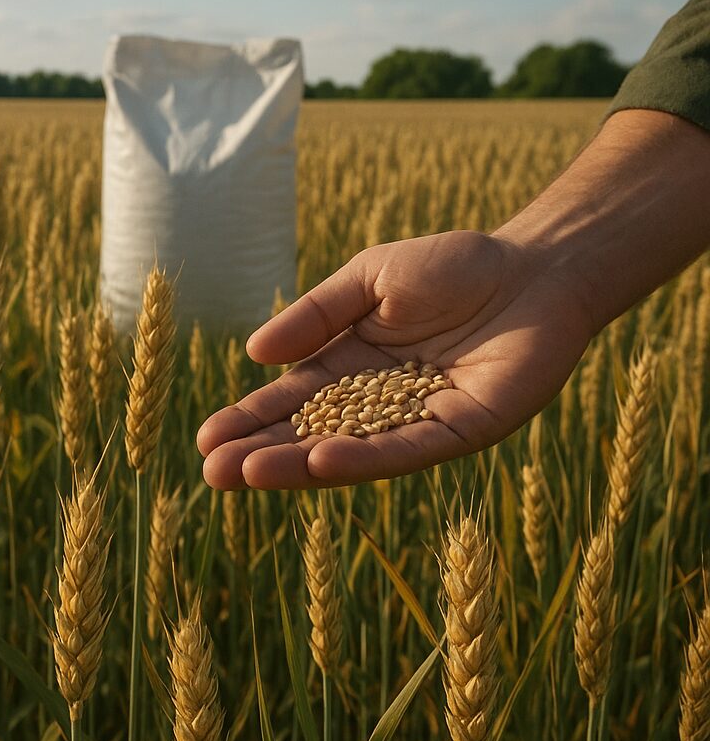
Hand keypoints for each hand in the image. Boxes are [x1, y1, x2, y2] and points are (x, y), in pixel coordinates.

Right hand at [197, 229, 593, 489]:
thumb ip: (316, 315)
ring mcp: (417, 422)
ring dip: (298, 465)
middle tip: (211, 474)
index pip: (291, 400)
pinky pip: (406, 449)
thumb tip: (254, 353)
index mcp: (351, 365)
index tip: (205, 439)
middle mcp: (378, 404)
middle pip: (310, 434)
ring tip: (248, 473)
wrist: (535, 267)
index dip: (249, 419)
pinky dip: (363, 457)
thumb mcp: (367, 279)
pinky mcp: (461, 431)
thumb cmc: (452, 266)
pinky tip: (320, 461)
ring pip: (350, 451)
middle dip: (261, 453)